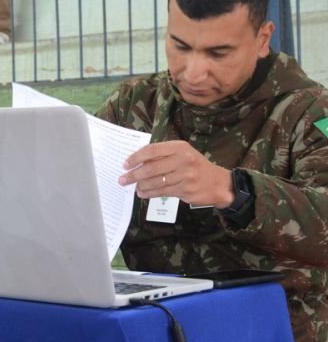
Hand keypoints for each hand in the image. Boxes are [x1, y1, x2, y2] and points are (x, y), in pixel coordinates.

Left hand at [118, 140, 233, 207]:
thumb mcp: (182, 154)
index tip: (125, 164)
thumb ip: (163, 156)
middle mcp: (183, 160)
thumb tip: (137, 162)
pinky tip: (143, 193)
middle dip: (134, 174)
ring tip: (133, 187)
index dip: (136, 157)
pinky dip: (150, 193)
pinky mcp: (186, 190)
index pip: (152, 150)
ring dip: (141, 185)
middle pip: (152, 167)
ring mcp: (185, 176)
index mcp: (180, 147)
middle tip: (123, 179)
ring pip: (156, 181)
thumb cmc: (195, 166)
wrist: (218, 183)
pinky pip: (163, 192)